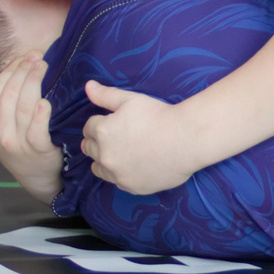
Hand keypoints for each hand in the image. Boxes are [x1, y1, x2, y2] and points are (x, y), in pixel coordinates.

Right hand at [0, 55, 62, 201]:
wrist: (35, 175)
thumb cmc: (13, 142)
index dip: (9, 69)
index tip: (24, 56)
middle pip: (9, 94)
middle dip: (23, 71)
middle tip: (37, 57)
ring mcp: (16, 143)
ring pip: (23, 106)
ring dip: (34, 82)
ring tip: (43, 67)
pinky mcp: (37, 150)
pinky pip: (37, 129)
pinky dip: (41, 114)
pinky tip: (45, 101)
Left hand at [79, 79, 203, 193]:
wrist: (185, 140)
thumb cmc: (159, 115)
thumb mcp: (130, 100)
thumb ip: (105, 95)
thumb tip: (88, 86)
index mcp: (102, 131)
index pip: (89, 127)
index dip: (98, 123)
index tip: (110, 122)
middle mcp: (105, 155)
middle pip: (89, 148)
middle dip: (97, 141)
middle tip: (114, 137)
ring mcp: (117, 174)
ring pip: (98, 168)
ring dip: (103, 160)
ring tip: (118, 153)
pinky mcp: (131, 187)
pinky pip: (116, 181)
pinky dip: (119, 174)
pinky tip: (131, 166)